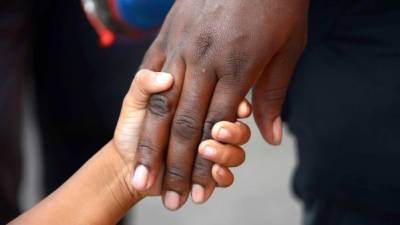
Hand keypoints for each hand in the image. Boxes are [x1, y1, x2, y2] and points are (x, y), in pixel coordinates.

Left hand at [113, 69, 250, 197]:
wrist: (126, 164)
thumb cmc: (132, 127)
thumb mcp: (134, 100)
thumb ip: (145, 84)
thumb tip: (166, 79)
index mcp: (199, 107)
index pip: (224, 103)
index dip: (235, 105)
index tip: (239, 108)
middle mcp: (210, 129)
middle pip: (233, 130)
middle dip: (231, 133)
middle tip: (218, 132)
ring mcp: (212, 154)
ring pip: (236, 153)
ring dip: (225, 154)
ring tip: (205, 151)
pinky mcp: (208, 177)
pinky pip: (227, 178)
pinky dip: (223, 176)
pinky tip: (214, 172)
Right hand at [134, 0, 308, 209]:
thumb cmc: (277, 3)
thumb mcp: (288, 48)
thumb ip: (274, 95)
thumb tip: (270, 138)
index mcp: (239, 66)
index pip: (216, 127)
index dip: (205, 163)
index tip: (198, 191)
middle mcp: (205, 59)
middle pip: (185, 123)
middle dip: (175, 167)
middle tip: (168, 199)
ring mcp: (182, 45)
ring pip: (162, 104)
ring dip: (152, 146)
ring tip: (143, 177)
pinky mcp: (168, 33)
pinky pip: (150, 73)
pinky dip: (144, 106)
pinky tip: (138, 130)